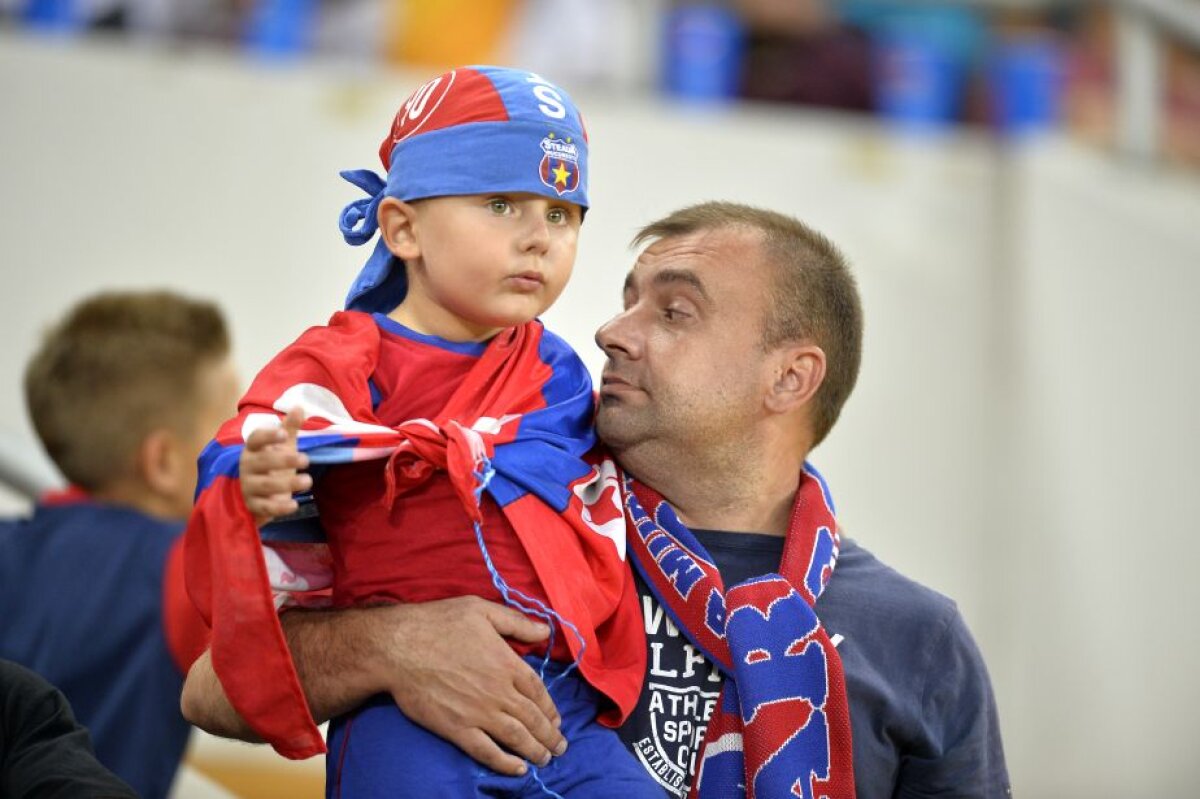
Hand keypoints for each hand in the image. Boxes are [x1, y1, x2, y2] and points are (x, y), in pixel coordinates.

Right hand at [239, 406, 309, 526]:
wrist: (255, 496)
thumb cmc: (270, 466)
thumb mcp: (281, 447)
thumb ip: (289, 429)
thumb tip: (299, 406)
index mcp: (253, 449)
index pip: (255, 439)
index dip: (268, 436)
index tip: (284, 434)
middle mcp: (247, 467)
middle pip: (262, 462)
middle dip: (283, 460)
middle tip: (306, 460)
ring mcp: (248, 487)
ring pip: (265, 485)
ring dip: (287, 483)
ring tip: (308, 480)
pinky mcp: (253, 506)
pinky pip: (265, 508)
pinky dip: (279, 507)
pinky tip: (295, 504)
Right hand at [367, 596, 567, 775]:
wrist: (398, 647)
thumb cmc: (437, 623)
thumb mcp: (481, 610)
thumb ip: (515, 622)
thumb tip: (545, 631)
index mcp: (506, 663)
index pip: (538, 691)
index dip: (550, 708)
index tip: (556, 719)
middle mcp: (498, 691)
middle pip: (532, 718)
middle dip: (549, 735)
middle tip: (559, 747)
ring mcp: (478, 712)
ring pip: (516, 737)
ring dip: (535, 751)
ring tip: (545, 759)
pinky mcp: (456, 728)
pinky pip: (486, 751)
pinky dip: (505, 763)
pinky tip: (518, 769)